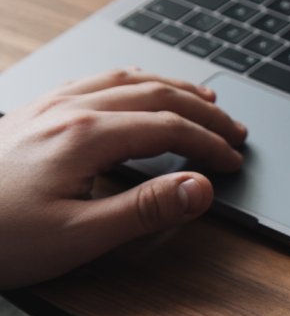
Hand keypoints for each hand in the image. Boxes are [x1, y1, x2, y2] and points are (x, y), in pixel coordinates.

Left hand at [0, 69, 245, 287]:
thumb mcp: (78, 237)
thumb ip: (146, 210)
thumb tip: (200, 187)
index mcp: (86, 136)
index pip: (169, 128)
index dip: (209, 143)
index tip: (233, 161)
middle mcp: (69, 110)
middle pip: (155, 93)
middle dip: (202, 111)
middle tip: (234, 130)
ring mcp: (47, 107)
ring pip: (124, 79)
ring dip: (171, 87)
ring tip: (201, 99)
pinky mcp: (30, 115)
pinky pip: (93, 80)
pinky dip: (131, 81)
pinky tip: (133, 90)